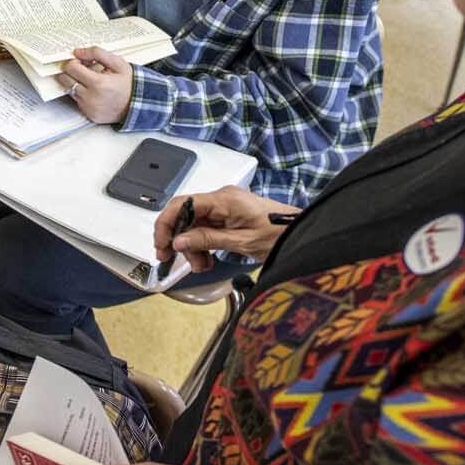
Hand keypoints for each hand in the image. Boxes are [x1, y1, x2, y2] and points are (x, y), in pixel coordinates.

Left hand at [57, 46, 133, 123]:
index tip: (80, 61)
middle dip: (71, 72)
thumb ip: (97, 53)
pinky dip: (81, 94)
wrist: (139, 104)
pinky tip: (93, 91)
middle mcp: (91, 98)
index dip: (73, 62)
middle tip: (82, 69)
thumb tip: (78, 52)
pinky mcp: (89, 115)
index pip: (71, 68)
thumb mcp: (117, 62)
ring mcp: (89, 108)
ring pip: (69, 91)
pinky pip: (77, 101)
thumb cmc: (129, 83)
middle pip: (65, 80)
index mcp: (98, 83)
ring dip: (75, 83)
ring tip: (90, 80)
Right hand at [154, 186, 300, 272]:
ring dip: (193, 247)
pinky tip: (208, 259)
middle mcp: (222, 199)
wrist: (302, 234)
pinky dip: (203, 245)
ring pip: (195, 225)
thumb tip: (179, 241)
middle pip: (186, 216)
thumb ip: (207, 240)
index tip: (162, 245)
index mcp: (224, 199)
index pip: (183, 204)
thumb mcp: (241, 242)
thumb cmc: (280, 234)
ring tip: (201, 265)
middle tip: (175, 260)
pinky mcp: (229, 215)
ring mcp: (225, 207)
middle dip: (179, 240)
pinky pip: (207, 228)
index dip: (167, 224)